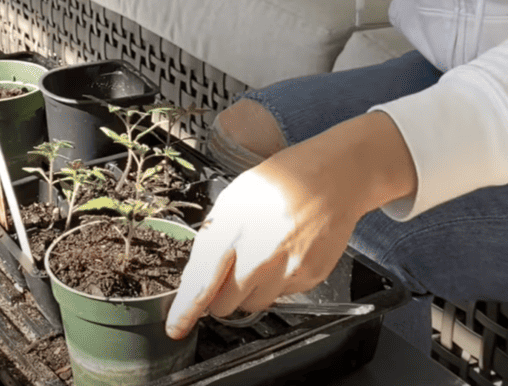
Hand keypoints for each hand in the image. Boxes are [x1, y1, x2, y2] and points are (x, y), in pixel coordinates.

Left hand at [165, 112, 417, 339]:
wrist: (331, 179)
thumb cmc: (277, 184)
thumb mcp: (231, 201)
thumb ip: (211, 241)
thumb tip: (194, 279)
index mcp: (233, 229)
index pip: (202, 282)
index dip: (186, 310)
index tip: (176, 327)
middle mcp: (260, 253)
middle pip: (225, 304)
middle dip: (218, 297)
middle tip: (226, 275)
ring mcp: (287, 268)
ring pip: (253, 305)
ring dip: (247, 292)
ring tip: (259, 258)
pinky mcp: (309, 277)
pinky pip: (280, 297)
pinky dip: (274, 284)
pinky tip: (280, 257)